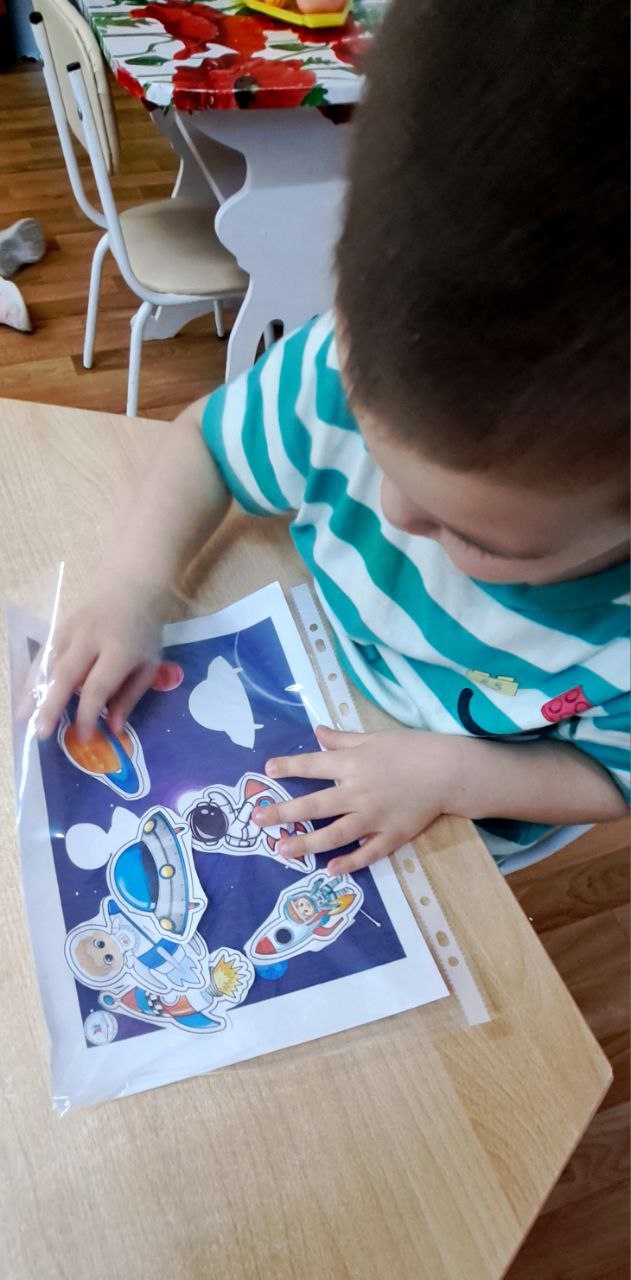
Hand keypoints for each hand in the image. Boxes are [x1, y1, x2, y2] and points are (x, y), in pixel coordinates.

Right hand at [22, 576, 164, 740]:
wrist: (129, 589)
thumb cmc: (141, 632)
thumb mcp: (147, 664)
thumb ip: (130, 696)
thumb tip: (113, 729)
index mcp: (119, 648)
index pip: (98, 686)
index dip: (88, 713)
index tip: (83, 736)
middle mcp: (91, 639)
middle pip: (66, 675)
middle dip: (51, 705)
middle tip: (40, 733)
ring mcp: (70, 631)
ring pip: (48, 664)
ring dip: (34, 692)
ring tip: (23, 719)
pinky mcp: (58, 628)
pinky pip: (43, 656)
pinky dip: (32, 677)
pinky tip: (25, 698)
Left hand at [253, 726, 457, 873]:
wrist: (448, 770)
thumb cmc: (411, 749)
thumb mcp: (374, 737)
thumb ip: (342, 738)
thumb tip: (316, 732)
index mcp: (352, 764)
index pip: (312, 765)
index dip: (288, 767)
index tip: (266, 770)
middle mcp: (357, 792)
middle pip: (314, 806)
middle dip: (283, 813)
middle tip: (257, 820)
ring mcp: (373, 817)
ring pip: (334, 835)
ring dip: (306, 844)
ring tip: (282, 850)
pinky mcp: (391, 835)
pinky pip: (367, 853)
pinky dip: (349, 863)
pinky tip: (330, 870)